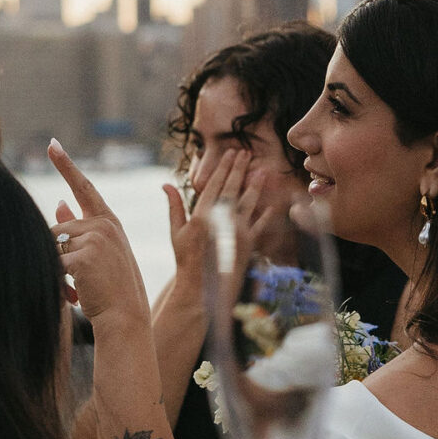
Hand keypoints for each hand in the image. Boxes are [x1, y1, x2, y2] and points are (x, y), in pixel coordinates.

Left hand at [48, 142, 148, 335]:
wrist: (126, 318)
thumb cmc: (113, 290)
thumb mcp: (100, 256)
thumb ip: (79, 229)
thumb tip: (57, 203)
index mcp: (109, 222)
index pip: (83, 187)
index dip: (66, 165)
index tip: (53, 144)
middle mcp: (103, 224)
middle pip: (57, 229)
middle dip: (56, 257)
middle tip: (73, 283)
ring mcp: (94, 238)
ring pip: (52, 245)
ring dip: (56, 270)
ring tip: (75, 291)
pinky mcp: (83, 255)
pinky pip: (53, 263)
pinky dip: (57, 283)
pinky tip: (73, 296)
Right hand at [162, 146, 262, 286]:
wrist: (201, 286)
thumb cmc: (186, 258)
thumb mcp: (176, 231)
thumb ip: (174, 206)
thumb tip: (166, 184)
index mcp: (202, 215)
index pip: (215, 184)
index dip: (224, 167)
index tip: (232, 153)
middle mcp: (220, 220)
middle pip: (233, 188)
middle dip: (240, 168)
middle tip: (247, 152)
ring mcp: (236, 231)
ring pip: (248, 202)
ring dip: (255, 185)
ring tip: (262, 170)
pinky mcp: (248, 243)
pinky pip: (260, 225)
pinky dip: (266, 215)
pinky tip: (271, 205)